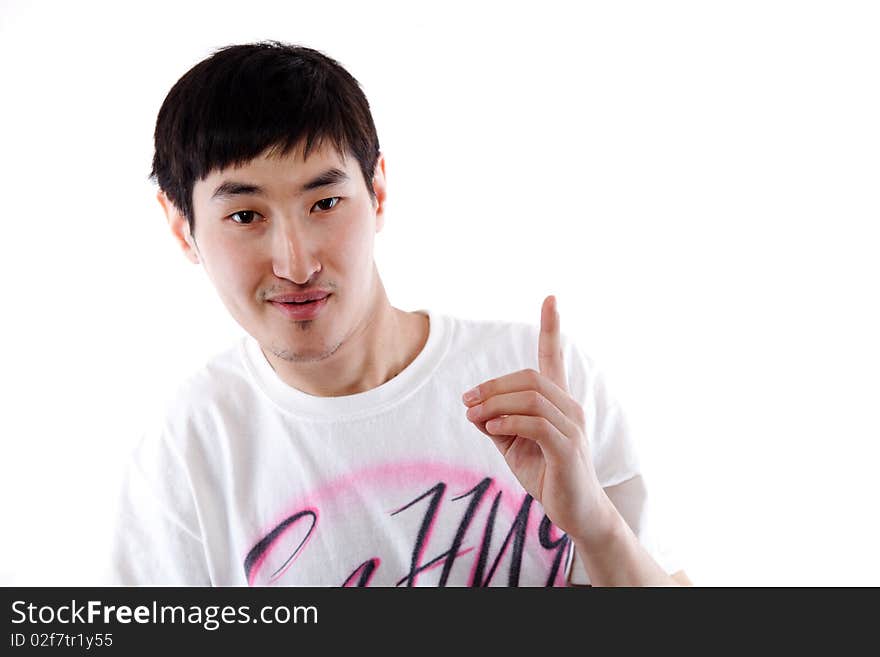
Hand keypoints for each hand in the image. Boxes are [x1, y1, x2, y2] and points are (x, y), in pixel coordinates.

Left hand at [462, 295, 614, 546]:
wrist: (577, 513)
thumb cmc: (545, 474)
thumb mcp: (512, 445)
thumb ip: (495, 422)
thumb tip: (472, 407)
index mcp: (558, 402)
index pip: (554, 357)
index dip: (552, 327)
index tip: (551, 298)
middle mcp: (569, 407)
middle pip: (528, 378)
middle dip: (493, 385)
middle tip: (467, 401)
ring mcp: (572, 427)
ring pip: (531, 397)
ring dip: (495, 404)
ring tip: (473, 416)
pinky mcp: (567, 448)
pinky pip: (535, 423)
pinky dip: (508, 422)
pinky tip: (491, 428)